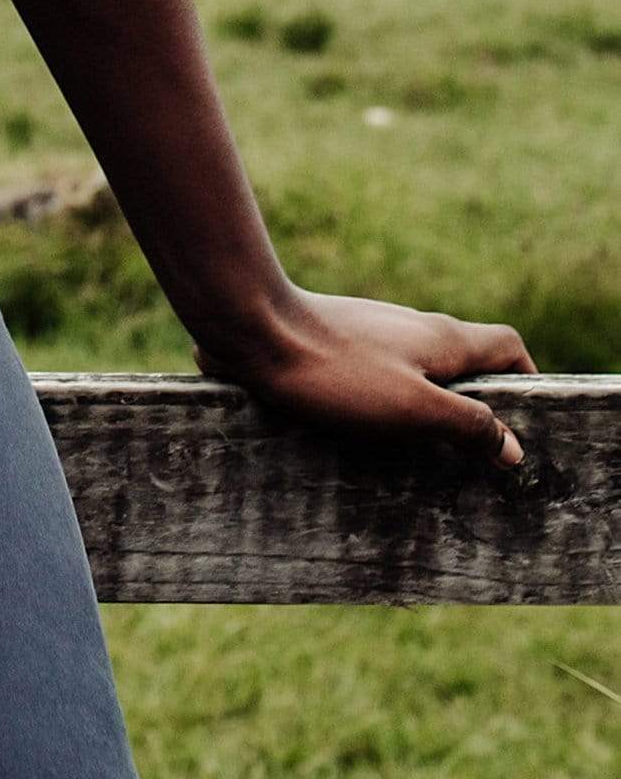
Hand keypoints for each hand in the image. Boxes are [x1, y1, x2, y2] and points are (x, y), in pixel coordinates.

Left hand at [198, 286, 535, 467]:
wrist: (252, 327)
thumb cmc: (334, 370)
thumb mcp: (412, 407)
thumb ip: (465, 424)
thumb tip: (512, 448)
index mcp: (443, 338)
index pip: (507, 344)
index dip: (526, 378)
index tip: (524, 421)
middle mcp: (414, 325)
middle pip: (466, 358)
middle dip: (477, 401)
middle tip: (475, 452)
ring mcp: (375, 329)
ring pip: (421, 365)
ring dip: (432, 403)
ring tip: (424, 452)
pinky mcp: (339, 339)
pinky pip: (383, 370)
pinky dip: (392, 398)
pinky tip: (371, 431)